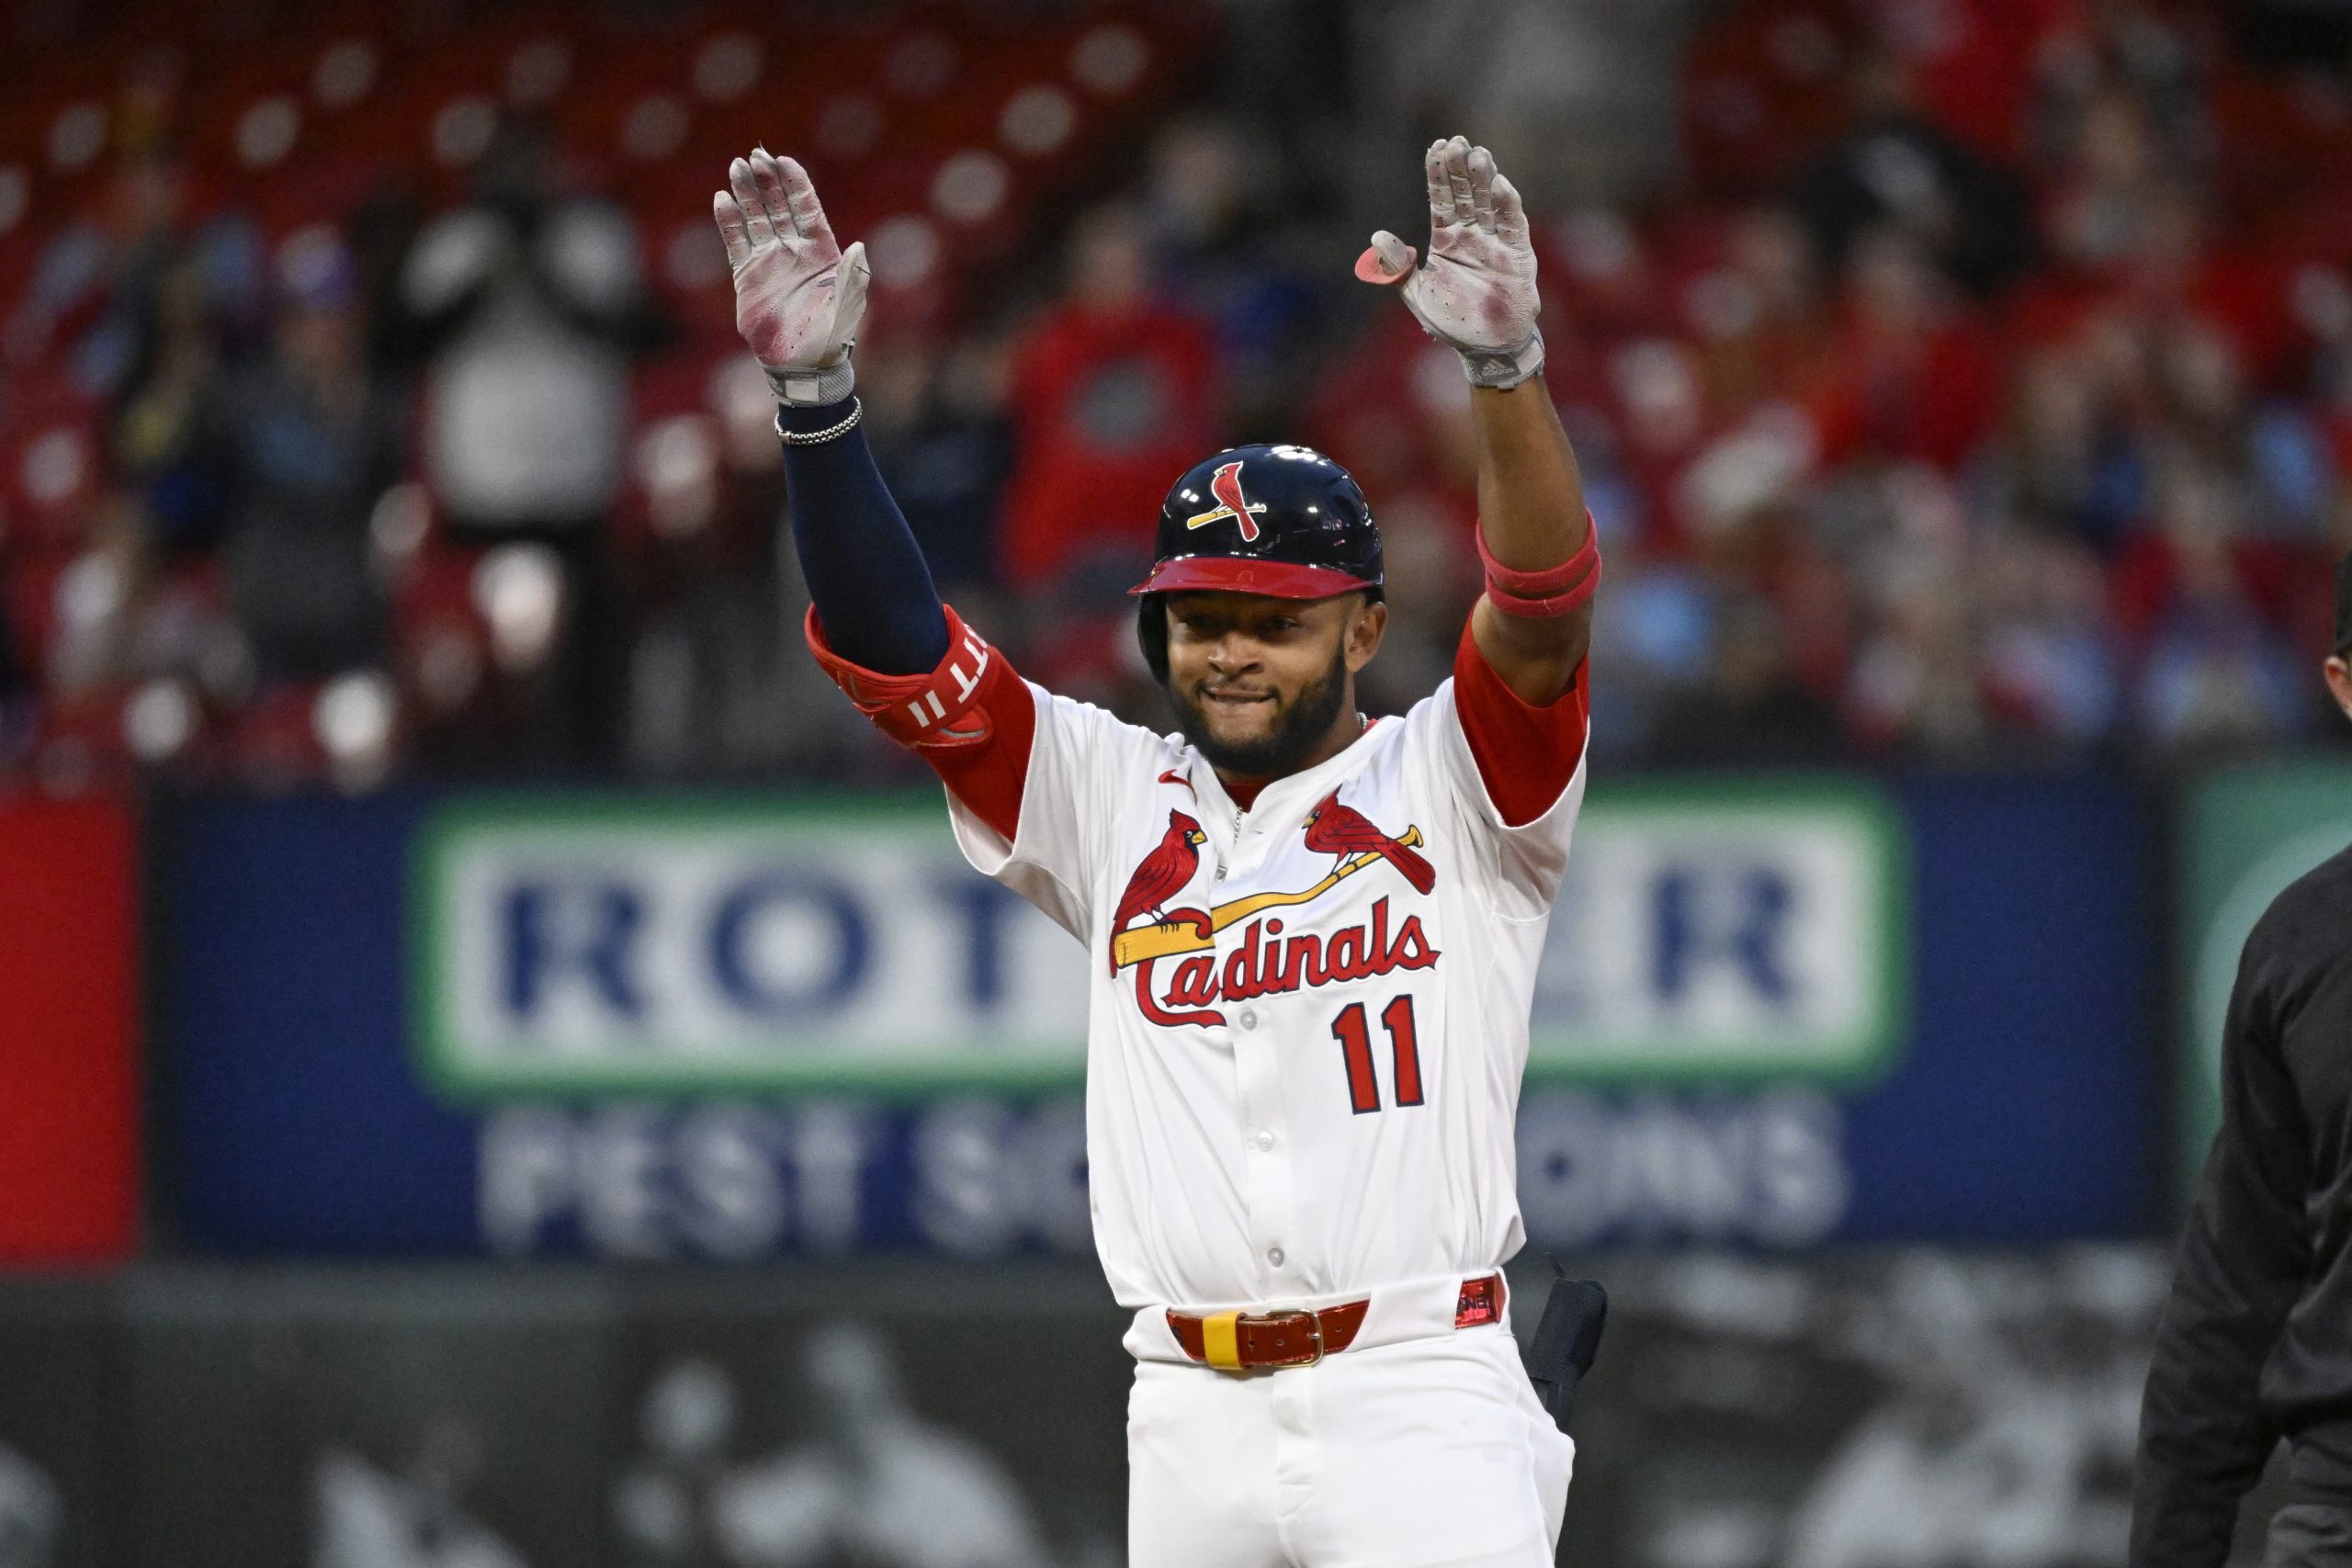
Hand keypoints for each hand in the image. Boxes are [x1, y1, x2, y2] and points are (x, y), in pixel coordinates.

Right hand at [713, 149, 870, 404]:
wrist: (803, 365)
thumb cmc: (832, 337)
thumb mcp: (849, 306)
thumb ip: (852, 275)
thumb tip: (859, 247)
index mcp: (821, 251)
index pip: (806, 206)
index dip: (795, 182)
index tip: (783, 160)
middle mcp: (794, 250)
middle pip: (778, 205)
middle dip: (767, 180)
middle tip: (754, 155)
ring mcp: (770, 261)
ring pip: (756, 218)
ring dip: (746, 193)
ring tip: (736, 166)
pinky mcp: (747, 276)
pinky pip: (736, 242)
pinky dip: (729, 221)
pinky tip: (722, 199)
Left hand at [1356, 136, 1543, 387]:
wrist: (1485, 348)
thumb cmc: (1453, 322)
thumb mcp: (1417, 295)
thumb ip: (1398, 268)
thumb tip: (1376, 237)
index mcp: (1447, 240)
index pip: (1441, 199)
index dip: (1438, 174)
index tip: (1435, 147)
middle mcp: (1472, 236)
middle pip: (1465, 194)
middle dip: (1460, 168)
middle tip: (1455, 141)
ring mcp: (1495, 243)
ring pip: (1489, 204)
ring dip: (1483, 179)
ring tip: (1477, 154)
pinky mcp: (1517, 256)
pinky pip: (1513, 226)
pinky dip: (1506, 205)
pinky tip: (1500, 185)